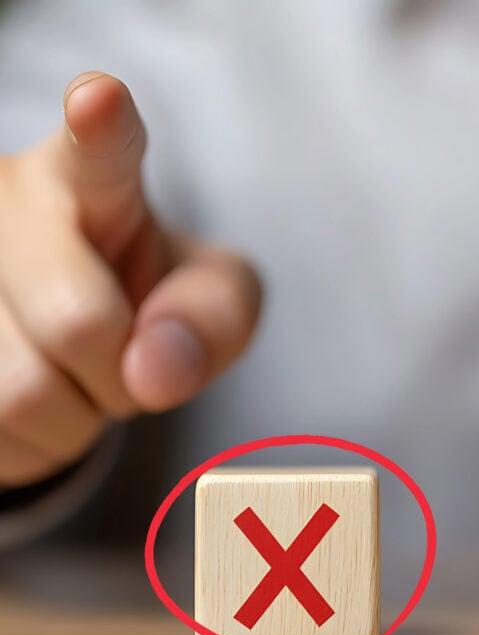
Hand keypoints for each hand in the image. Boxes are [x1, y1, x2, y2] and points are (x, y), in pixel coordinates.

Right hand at [0, 72, 260, 487]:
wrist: (84, 338)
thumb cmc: (155, 302)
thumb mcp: (215, 301)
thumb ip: (215, 319)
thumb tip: (154, 371)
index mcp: (91, 181)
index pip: (99, 149)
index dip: (101, 129)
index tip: (102, 103)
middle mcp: (8, 209)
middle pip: (81, 325)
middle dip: (123, 373)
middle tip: (123, 358)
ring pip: (21, 395)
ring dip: (74, 418)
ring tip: (75, 381)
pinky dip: (34, 446)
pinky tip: (34, 402)